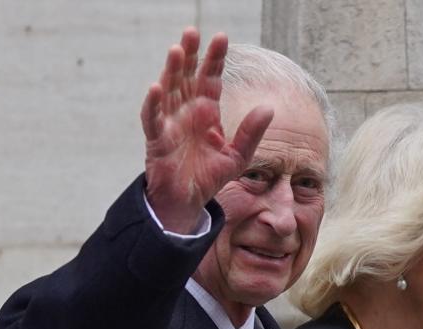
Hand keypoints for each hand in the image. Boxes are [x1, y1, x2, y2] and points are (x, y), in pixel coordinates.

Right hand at [140, 28, 273, 233]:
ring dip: (171, 71)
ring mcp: (170, 124)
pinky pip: (153, 119)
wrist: (189, 202)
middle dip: (190, 54)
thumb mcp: (237, 155)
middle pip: (187, 77)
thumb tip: (269, 108)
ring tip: (177, 50)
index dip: (215, 59)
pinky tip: (155, 87)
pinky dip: (153, 104)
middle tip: (193, 31)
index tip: (221, 37)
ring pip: (169, 91)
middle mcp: (187, 112)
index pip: (211, 78)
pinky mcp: (158, 140)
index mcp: (207, 112)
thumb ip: (251, 132)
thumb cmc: (209, 177)